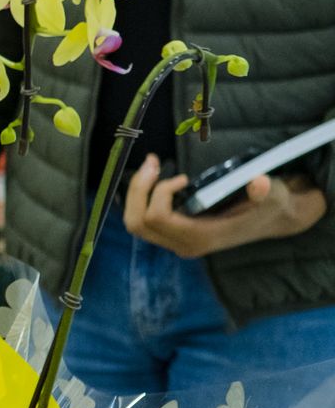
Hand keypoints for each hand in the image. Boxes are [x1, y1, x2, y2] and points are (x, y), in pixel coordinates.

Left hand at [122, 154, 328, 258]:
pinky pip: (143, 220)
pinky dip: (142, 198)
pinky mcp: (174, 235)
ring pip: (135, 223)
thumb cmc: (269, 204)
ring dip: (136, 192)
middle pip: (137, 223)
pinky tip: (155, 177)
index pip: (157, 218)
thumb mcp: (272, 195)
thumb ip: (264, 192)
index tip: (182, 178)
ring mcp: (177, 242)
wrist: (272, 219)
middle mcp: (184, 244)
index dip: (159, 192)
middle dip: (138, 189)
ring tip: (152, 167)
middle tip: (153, 163)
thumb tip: (259, 184)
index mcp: (202, 237)